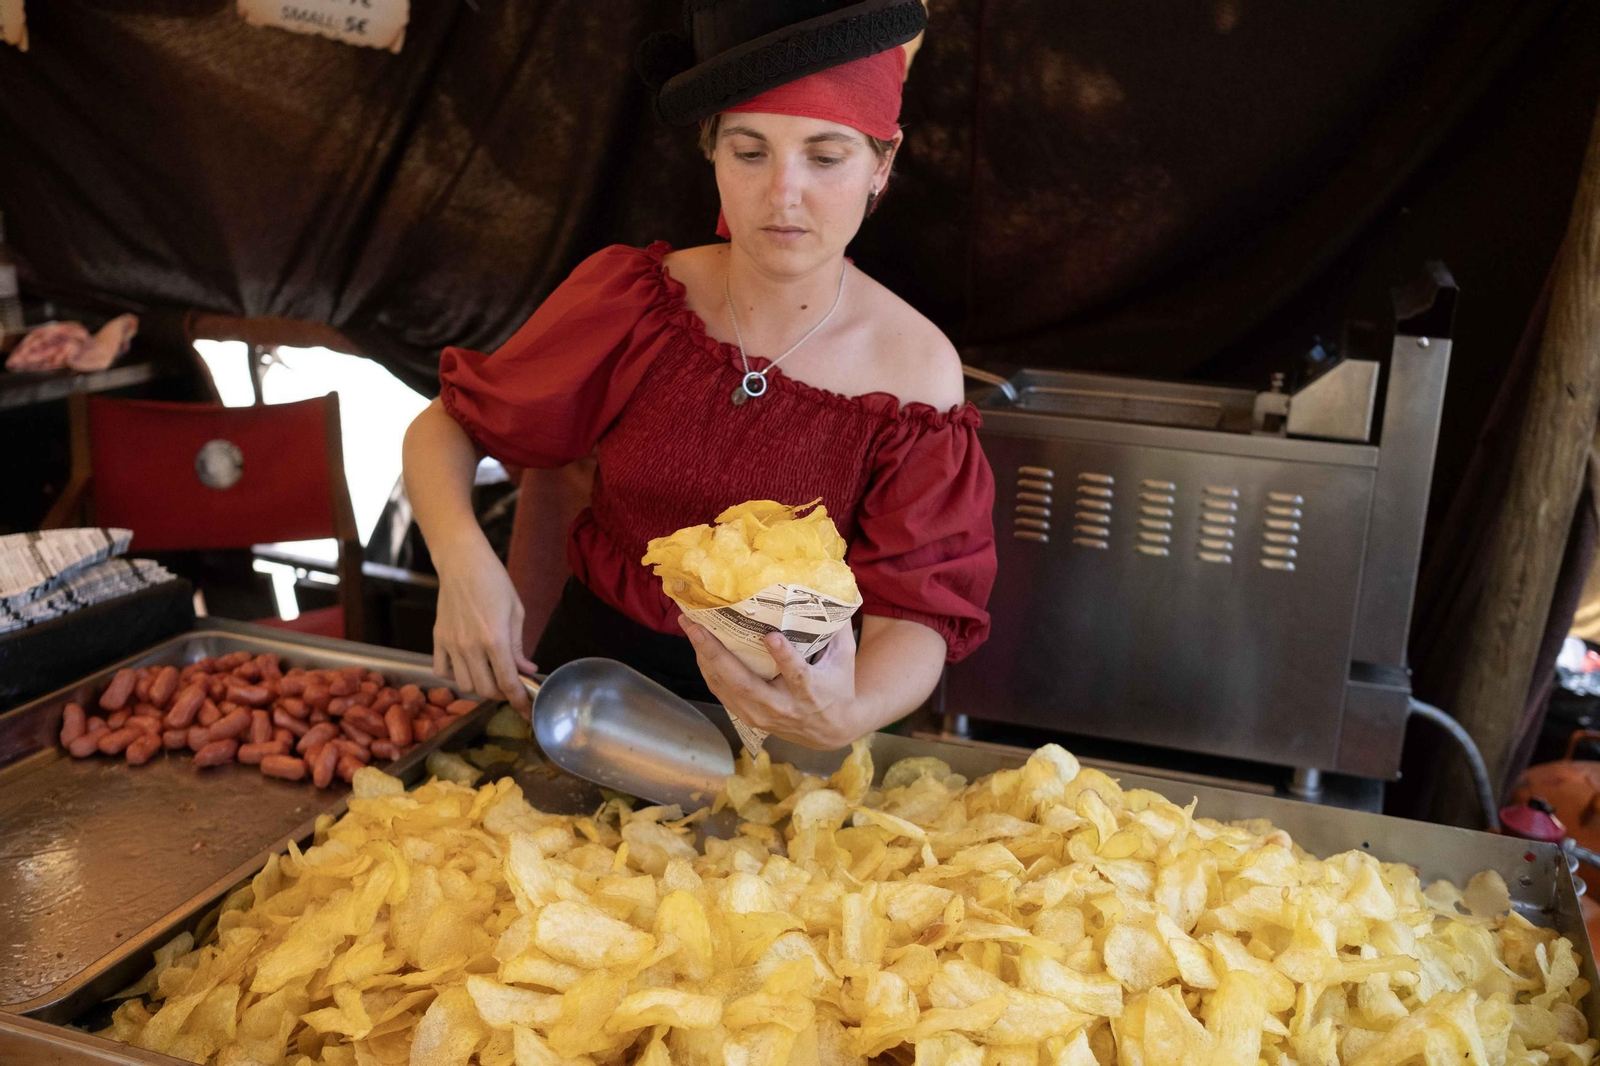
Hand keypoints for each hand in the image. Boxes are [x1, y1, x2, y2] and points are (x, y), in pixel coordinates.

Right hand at [432, 536, 536, 711]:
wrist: (461, 562)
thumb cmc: (494, 581)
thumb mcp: (516, 611)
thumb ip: (519, 646)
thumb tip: (528, 670)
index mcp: (495, 639)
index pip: (508, 683)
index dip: (520, 702)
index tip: (528, 712)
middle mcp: (470, 646)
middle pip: (486, 690)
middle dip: (502, 695)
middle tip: (511, 687)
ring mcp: (451, 644)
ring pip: (464, 685)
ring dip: (480, 687)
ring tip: (491, 675)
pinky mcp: (437, 639)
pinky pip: (442, 672)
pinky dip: (455, 676)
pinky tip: (467, 667)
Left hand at [679, 616, 863, 749]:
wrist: (830, 732)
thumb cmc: (838, 687)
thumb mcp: (844, 660)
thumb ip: (836, 630)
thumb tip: (828, 594)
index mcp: (811, 692)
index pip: (797, 676)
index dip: (784, 657)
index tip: (771, 636)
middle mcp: (783, 707)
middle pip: (745, 684)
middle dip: (717, 654)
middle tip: (697, 626)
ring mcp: (762, 715)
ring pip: (727, 688)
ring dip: (705, 658)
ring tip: (690, 628)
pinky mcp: (748, 717)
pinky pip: (722, 692)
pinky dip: (708, 669)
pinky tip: (698, 647)